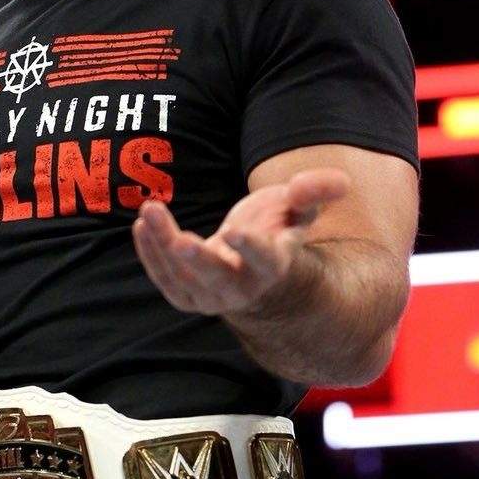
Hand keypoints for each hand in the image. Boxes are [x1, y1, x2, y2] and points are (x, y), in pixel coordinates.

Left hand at [131, 168, 350, 315]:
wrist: (254, 268)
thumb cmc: (277, 228)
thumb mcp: (297, 206)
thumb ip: (315, 191)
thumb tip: (338, 182)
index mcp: (274, 266)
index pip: (264, 261)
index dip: (251, 248)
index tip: (233, 231)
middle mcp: (243, 288)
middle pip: (219, 280)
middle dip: (200, 261)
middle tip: (181, 240)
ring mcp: (212, 296)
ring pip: (185, 279)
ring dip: (163, 246)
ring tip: (150, 209)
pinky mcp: (188, 295)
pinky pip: (166, 281)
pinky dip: (151, 256)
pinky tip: (141, 225)